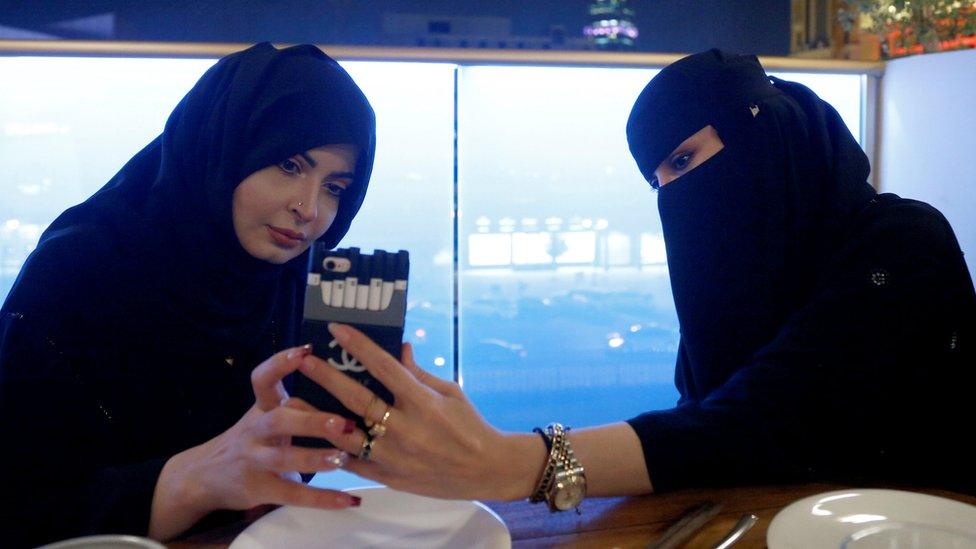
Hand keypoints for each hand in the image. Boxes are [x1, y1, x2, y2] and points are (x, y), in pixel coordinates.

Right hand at [149, 345, 359, 540]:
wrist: (203, 475)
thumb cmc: (251, 440)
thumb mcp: (265, 416)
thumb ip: (296, 406)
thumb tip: (346, 387)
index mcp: (261, 407)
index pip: (263, 379)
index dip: (281, 364)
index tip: (306, 351)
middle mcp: (256, 430)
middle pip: (280, 420)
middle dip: (311, 420)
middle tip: (343, 422)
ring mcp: (255, 460)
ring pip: (283, 458)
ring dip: (314, 458)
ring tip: (341, 459)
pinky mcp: (259, 488)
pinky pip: (291, 495)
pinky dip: (321, 498)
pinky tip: (347, 501)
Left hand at [296, 324, 547, 500]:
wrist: (487, 469)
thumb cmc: (470, 425)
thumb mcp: (450, 392)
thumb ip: (418, 372)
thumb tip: (398, 346)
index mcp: (423, 402)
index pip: (384, 367)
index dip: (359, 346)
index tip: (337, 329)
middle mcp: (406, 428)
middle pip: (357, 399)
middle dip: (327, 377)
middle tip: (304, 360)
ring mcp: (395, 456)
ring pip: (347, 435)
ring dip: (319, 416)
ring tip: (296, 402)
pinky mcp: (390, 477)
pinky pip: (354, 463)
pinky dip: (334, 449)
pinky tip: (316, 435)